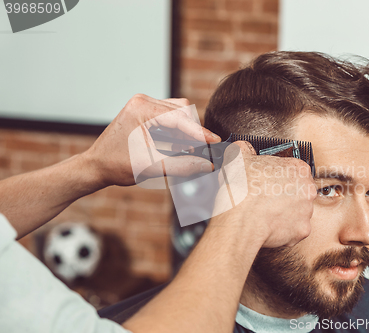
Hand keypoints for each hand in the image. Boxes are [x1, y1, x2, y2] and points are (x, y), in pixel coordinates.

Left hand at [82, 94, 220, 186]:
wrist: (96, 166)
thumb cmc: (116, 165)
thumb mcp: (152, 167)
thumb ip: (182, 165)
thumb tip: (207, 164)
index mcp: (142, 109)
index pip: (180, 117)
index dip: (200, 131)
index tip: (215, 142)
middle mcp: (143, 102)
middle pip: (182, 110)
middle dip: (193, 131)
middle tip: (201, 151)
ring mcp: (143, 105)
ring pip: (178, 112)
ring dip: (186, 131)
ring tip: (189, 150)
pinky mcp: (145, 112)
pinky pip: (170, 117)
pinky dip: (178, 131)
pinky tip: (180, 146)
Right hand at [212, 141, 316, 247]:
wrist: (241, 220)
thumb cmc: (243, 191)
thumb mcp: (238, 158)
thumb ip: (244, 149)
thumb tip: (242, 148)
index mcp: (298, 168)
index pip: (294, 169)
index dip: (280, 176)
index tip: (271, 181)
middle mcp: (307, 189)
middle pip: (299, 191)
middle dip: (285, 194)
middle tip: (267, 198)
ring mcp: (307, 211)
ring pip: (298, 211)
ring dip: (285, 212)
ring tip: (266, 212)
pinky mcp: (302, 230)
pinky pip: (294, 229)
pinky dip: (283, 229)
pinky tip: (269, 225)